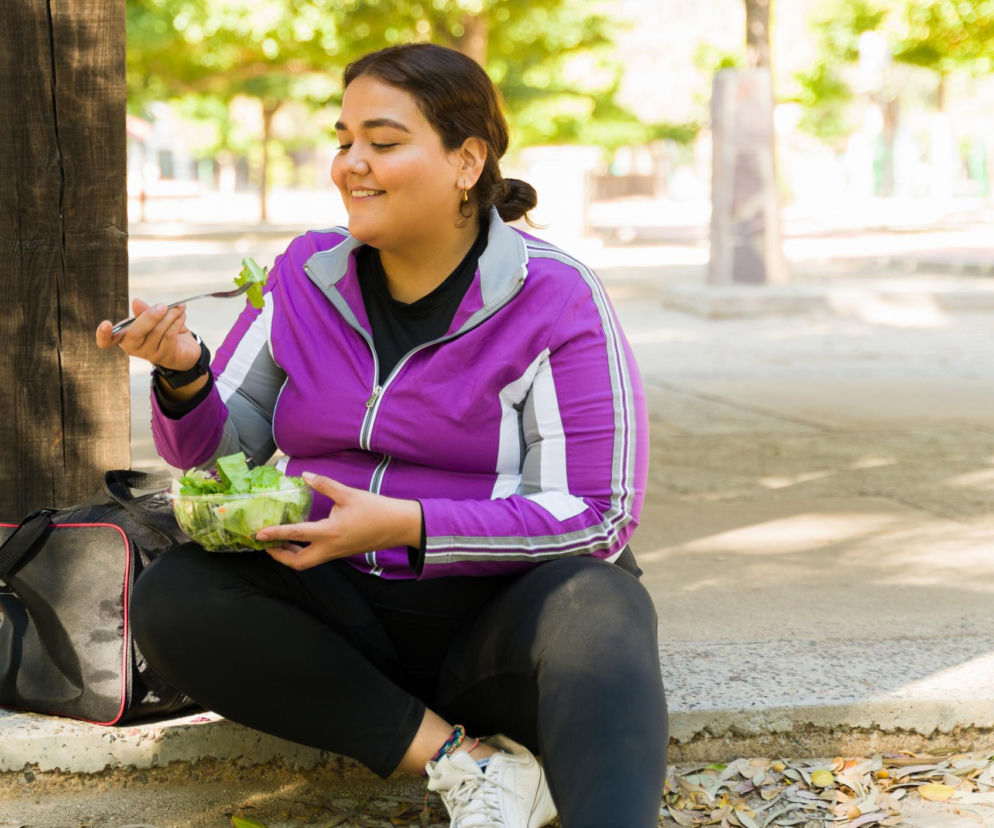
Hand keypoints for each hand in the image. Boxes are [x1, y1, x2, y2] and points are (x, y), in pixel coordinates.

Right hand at [95, 298, 198, 369]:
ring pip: (157, 332)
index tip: (106, 324)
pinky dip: (176, 322)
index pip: (107, 341)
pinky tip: (182, 315)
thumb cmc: (163, 329)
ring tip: (179, 307)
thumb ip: (144, 311)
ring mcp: (148, 353)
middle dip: (150, 317)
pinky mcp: (164, 356)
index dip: (103, 335)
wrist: (185, 347)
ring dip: (170, 316)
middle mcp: (132, 347)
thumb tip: (136, 302)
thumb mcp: (153, 317)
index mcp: (124, 335)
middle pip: (135, 333)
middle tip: (163, 306)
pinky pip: (169, 335)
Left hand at [258, 473, 422, 570]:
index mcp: (329, 532)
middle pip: (298, 563)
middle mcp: (330, 548)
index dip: (275, 534)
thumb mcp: (348, 494)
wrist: (398, 525)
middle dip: (280, 556)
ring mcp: (336, 553)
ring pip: (307, 562)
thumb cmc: (375, 509)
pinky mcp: (342, 552)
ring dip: (291, 555)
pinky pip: (318, 557)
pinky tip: (302, 539)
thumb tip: (305, 475)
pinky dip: (305, 552)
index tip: (258, 534)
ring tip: (280, 542)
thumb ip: (324, 485)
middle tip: (267, 544)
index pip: (296, 534)